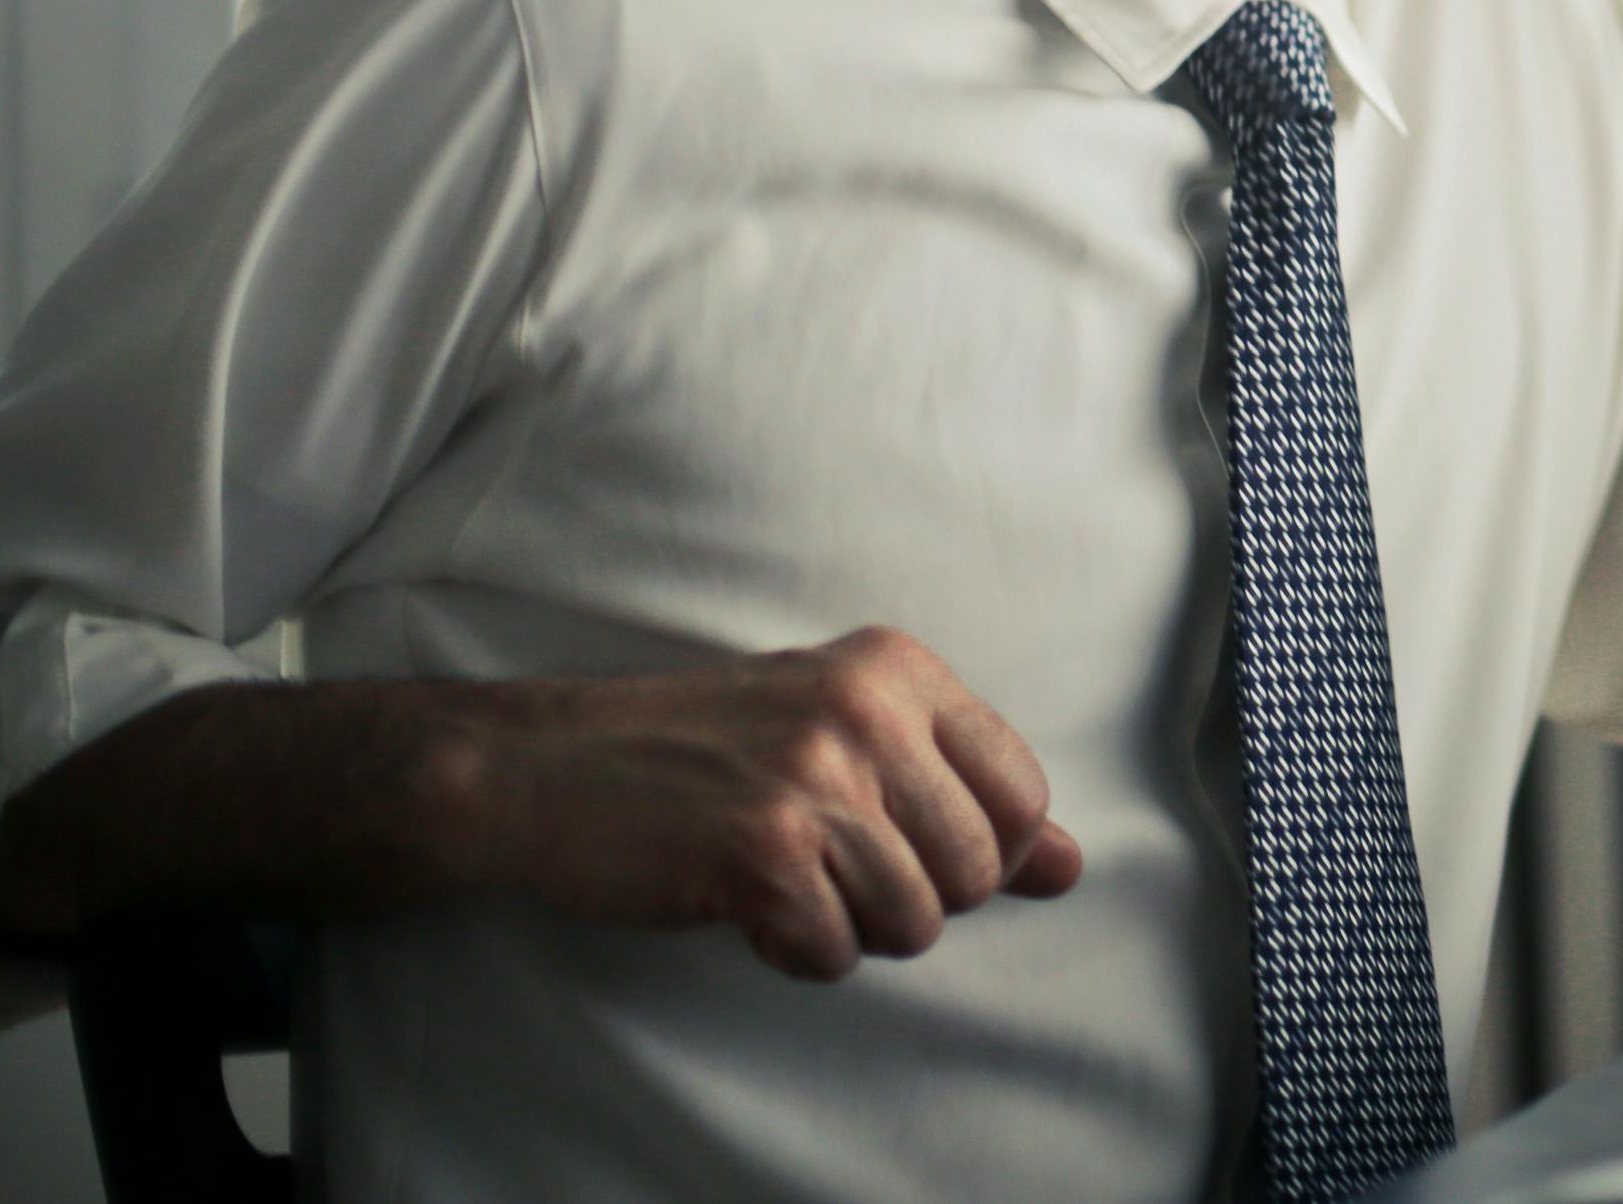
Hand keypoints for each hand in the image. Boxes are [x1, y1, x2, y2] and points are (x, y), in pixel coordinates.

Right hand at [442, 625, 1083, 981]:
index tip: (910, 845)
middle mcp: (869, 712)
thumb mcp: (845, 738)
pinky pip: (836, 951)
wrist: (549, 765)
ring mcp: (816, 778)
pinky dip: (795, 950)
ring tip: (789, 883)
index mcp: (899, 671)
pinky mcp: (762, 850)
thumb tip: (1072, 867)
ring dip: (851, 929)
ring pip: (915, 921)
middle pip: (978, 870)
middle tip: (832, 868)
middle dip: (914, 898)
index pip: (1023, 792)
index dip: (982, 850)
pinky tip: (748, 907)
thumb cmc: (705, 751)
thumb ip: (964, 796)